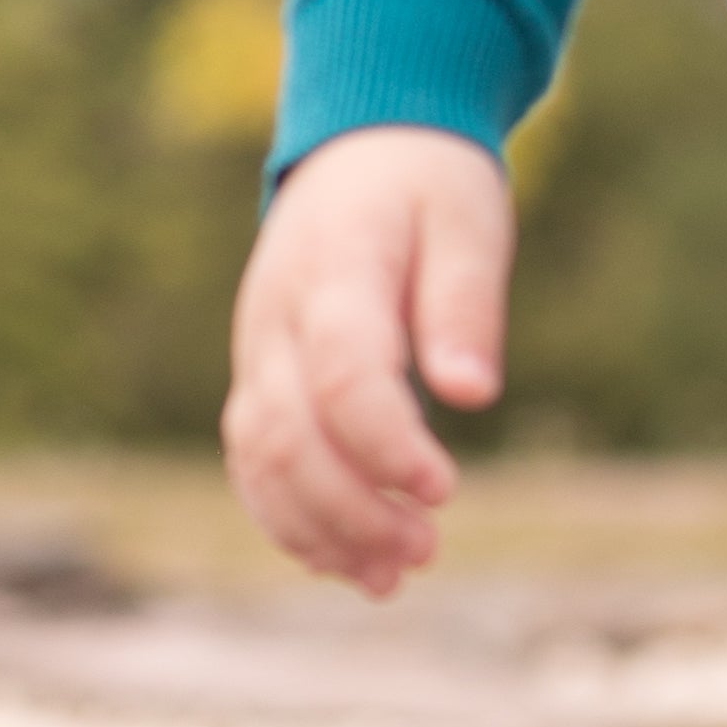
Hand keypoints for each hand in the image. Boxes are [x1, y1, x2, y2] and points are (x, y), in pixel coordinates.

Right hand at [223, 126, 515, 595]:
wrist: (362, 149)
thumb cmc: (429, 186)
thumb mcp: (468, 220)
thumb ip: (465, 303)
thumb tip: (472, 392)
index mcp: (332, 271)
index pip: (342, 375)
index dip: (386, 444)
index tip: (445, 490)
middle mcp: (274, 320)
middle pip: (284, 434)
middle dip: (349, 508)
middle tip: (424, 554)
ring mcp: (257, 353)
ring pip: (257, 459)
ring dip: (319, 528)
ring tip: (393, 577)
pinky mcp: (260, 380)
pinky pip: (254, 462)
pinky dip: (293, 518)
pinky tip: (349, 562)